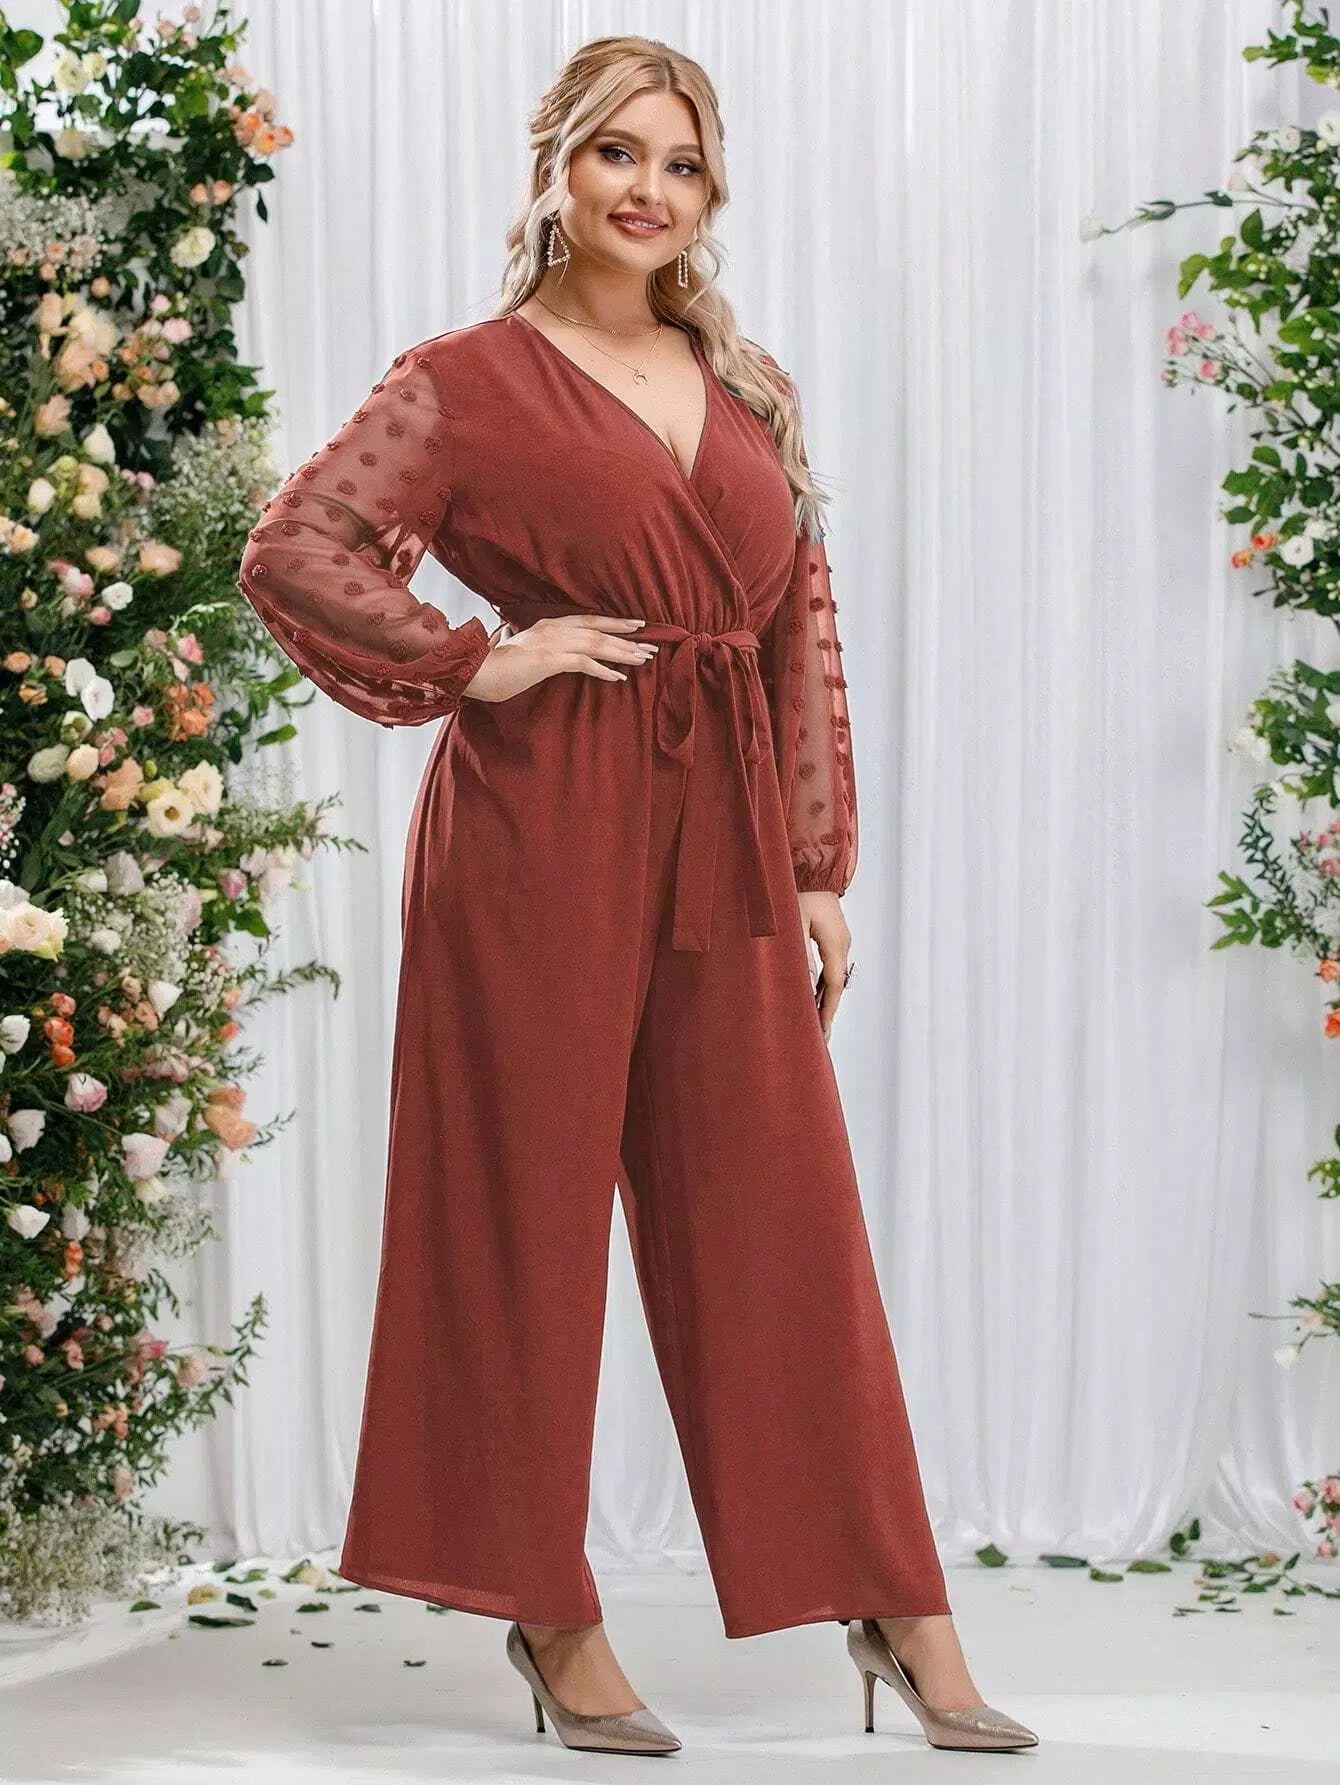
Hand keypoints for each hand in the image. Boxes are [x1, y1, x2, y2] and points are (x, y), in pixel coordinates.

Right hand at [463, 614, 657, 702]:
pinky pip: (584, 662)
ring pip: (596, 644)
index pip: (589, 620)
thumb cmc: (497, 665)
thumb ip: (535, 645)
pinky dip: (603, 670)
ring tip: (642, 660)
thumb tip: (538, 648)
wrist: (478, 672)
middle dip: (627, 637)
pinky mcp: (550, 659)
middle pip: (599, 629)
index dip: (615, 622)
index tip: (638, 626)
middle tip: (651, 645)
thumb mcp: (522, 650)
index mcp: (549, 625)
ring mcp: (552, 643)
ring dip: (621, 652)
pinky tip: (618, 677)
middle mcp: (554, 629)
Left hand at [799, 890, 850, 1043]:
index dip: (827, 1011)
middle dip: (827, 1012)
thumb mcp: (795, 924)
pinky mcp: (831, 936)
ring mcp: (838, 940)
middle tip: (820, 1039)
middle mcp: (842, 944)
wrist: (812, 866)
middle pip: (836, 986)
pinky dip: (821, 984)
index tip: (822, 1033)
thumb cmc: (798, 891)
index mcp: (835, 943)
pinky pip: (829, 966)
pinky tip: (812, 996)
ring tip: (815, 1025)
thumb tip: (807, 985)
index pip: (834, 986)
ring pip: (833, 977)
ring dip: (824, 999)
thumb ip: (800, 955)